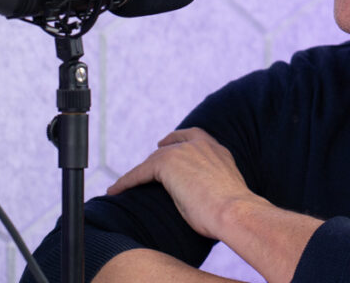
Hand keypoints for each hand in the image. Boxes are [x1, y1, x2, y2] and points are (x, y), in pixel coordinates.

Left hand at [107, 127, 251, 239]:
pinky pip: (140, 172)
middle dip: (159, 153)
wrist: (234, 211)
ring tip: (125, 184)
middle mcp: (202, 145)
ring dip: (140, 172)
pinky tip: (116, 191)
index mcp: (219, 151)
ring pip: (154, 160)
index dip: (180, 140)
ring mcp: (184, 151)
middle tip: (148, 164)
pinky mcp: (167, 163)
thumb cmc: (234, 213)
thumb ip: (215, 186)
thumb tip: (209, 200)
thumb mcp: (225, 191)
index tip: (169, 145)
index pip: (195, 137)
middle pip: (171, 144)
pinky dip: (126, 182)